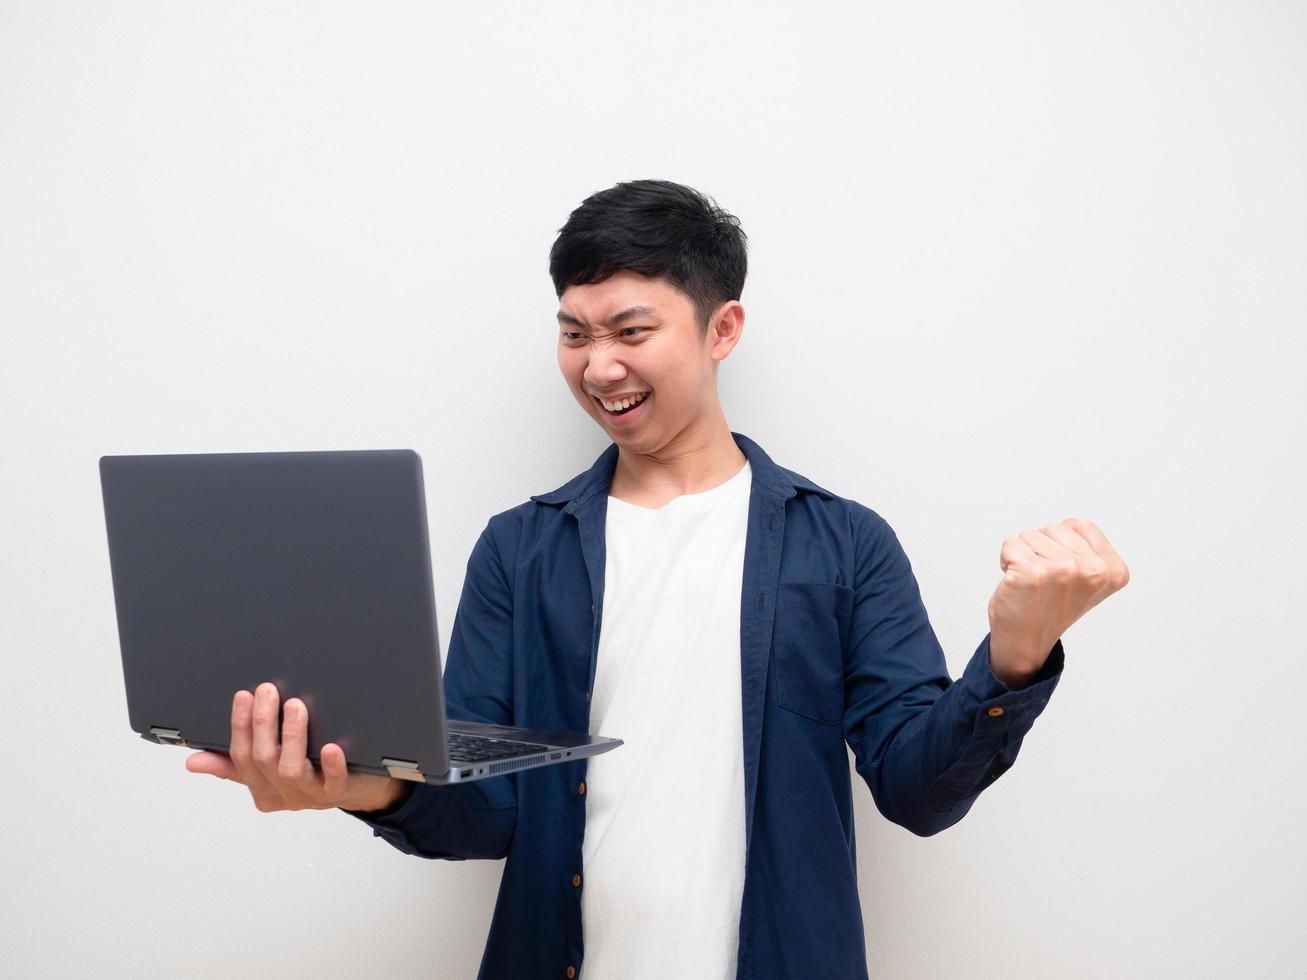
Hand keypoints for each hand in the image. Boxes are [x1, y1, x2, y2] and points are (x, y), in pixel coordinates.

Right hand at [184, 681, 410, 813]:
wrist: (357, 790)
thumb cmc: (311, 774)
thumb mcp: (268, 770)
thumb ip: (233, 765)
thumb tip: (193, 762)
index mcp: (260, 788)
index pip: (240, 758)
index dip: (240, 726)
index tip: (243, 696)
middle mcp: (282, 794)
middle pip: (263, 759)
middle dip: (263, 723)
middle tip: (268, 690)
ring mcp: (309, 796)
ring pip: (291, 769)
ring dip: (292, 735)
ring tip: (296, 706)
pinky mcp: (338, 794)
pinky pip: (333, 782)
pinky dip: (331, 765)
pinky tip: (330, 747)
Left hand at [987, 518, 1129, 680]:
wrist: (1026, 642)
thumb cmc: (1050, 605)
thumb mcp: (1087, 578)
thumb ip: (1087, 550)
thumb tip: (1070, 526)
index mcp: (1113, 571)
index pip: (1080, 525)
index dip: (1062, 544)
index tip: (1063, 573)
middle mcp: (1093, 571)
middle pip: (1053, 528)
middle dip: (1042, 549)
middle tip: (1044, 581)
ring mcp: (1064, 570)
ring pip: (1030, 535)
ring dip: (1024, 555)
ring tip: (1032, 584)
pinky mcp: (1032, 572)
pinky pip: (1010, 545)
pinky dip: (1006, 560)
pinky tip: (1016, 584)